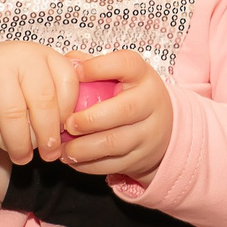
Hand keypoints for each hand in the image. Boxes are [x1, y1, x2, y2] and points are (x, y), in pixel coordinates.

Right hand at [0, 40, 81, 162]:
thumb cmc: (11, 78)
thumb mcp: (38, 73)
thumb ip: (60, 88)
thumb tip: (84, 118)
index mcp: (43, 55)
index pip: (68, 82)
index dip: (70, 112)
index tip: (67, 130)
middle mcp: (19, 59)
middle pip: (43, 102)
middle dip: (48, 135)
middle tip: (50, 155)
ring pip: (13, 116)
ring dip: (20, 145)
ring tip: (22, 158)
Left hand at [59, 52, 172, 181]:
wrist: (163, 127)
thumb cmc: (130, 95)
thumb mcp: (120, 75)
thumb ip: (93, 65)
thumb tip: (67, 60)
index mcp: (142, 75)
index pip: (126, 64)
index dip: (99, 67)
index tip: (76, 73)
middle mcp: (151, 102)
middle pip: (125, 110)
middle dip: (91, 119)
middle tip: (68, 123)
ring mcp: (149, 133)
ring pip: (116, 143)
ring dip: (84, 148)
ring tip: (63, 147)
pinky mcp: (142, 157)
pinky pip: (113, 165)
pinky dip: (88, 165)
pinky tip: (72, 159)